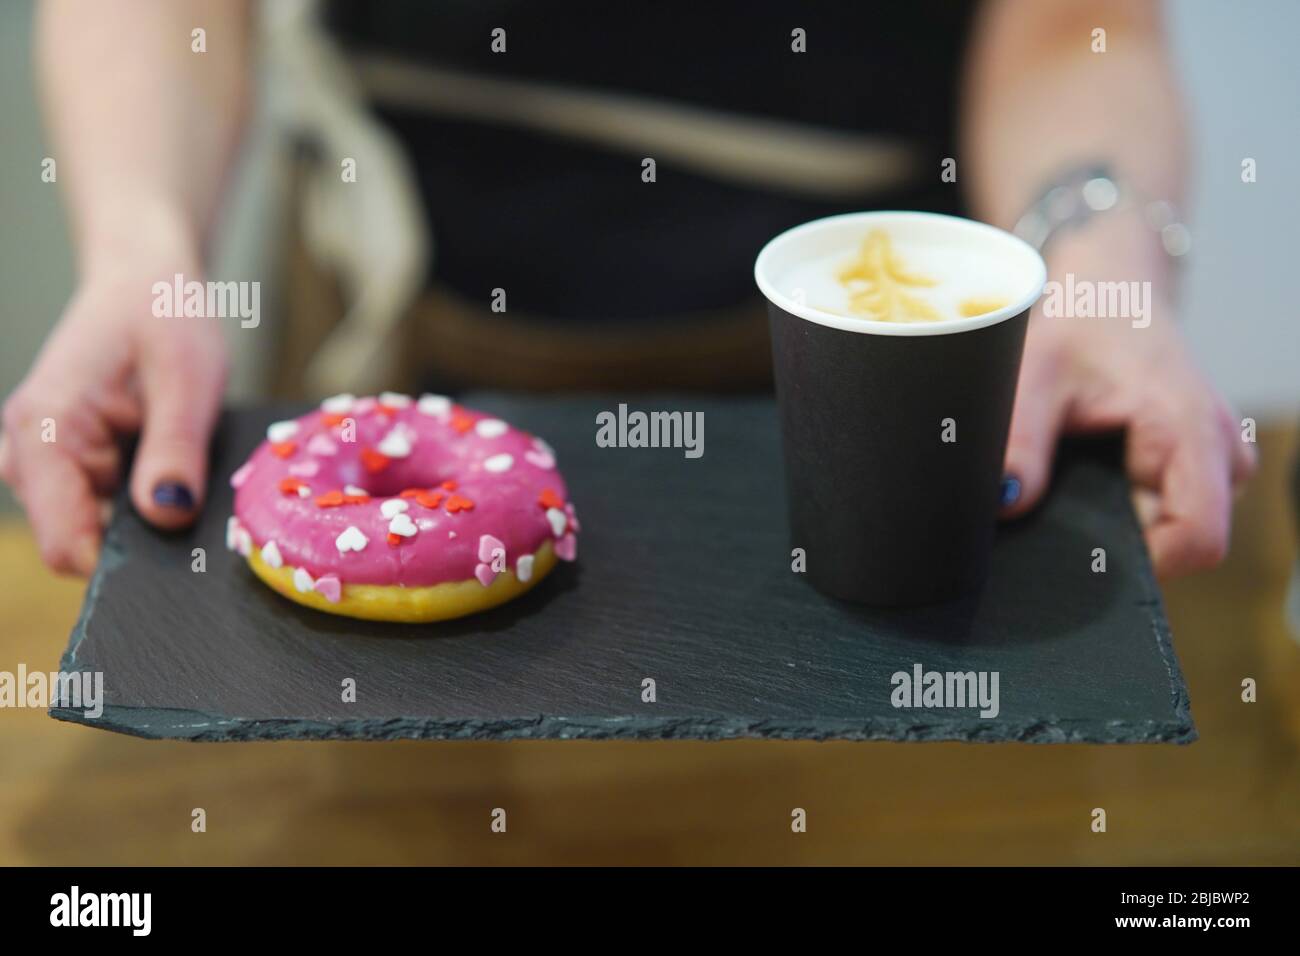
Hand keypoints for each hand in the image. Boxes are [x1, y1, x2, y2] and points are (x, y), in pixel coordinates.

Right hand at [0, 248, 226, 574]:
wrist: (144, 280)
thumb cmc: (163, 316)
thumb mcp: (188, 380)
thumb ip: (175, 451)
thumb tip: (167, 516)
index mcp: (44, 431)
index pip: (66, 544)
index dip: (124, 560)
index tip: (178, 547)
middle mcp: (23, 452)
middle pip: (78, 541)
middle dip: (137, 533)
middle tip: (186, 488)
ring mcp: (35, 459)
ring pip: (89, 527)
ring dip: (137, 512)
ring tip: (173, 460)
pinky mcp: (58, 462)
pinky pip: (94, 506)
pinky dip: (133, 497)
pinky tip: (158, 460)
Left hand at [1000, 232, 1254, 577]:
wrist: (1108, 291)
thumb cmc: (1080, 323)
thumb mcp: (1034, 374)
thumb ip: (1020, 442)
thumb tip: (1006, 504)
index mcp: (1192, 430)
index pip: (1198, 539)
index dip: (1143, 563)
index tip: (1080, 550)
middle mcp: (1220, 453)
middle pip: (1185, 542)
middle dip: (1121, 542)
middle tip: (1062, 510)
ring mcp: (1215, 464)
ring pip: (1176, 531)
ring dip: (1121, 522)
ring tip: (1076, 479)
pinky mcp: (1198, 467)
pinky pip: (1168, 512)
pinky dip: (1125, 507)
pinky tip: (1090, 479)